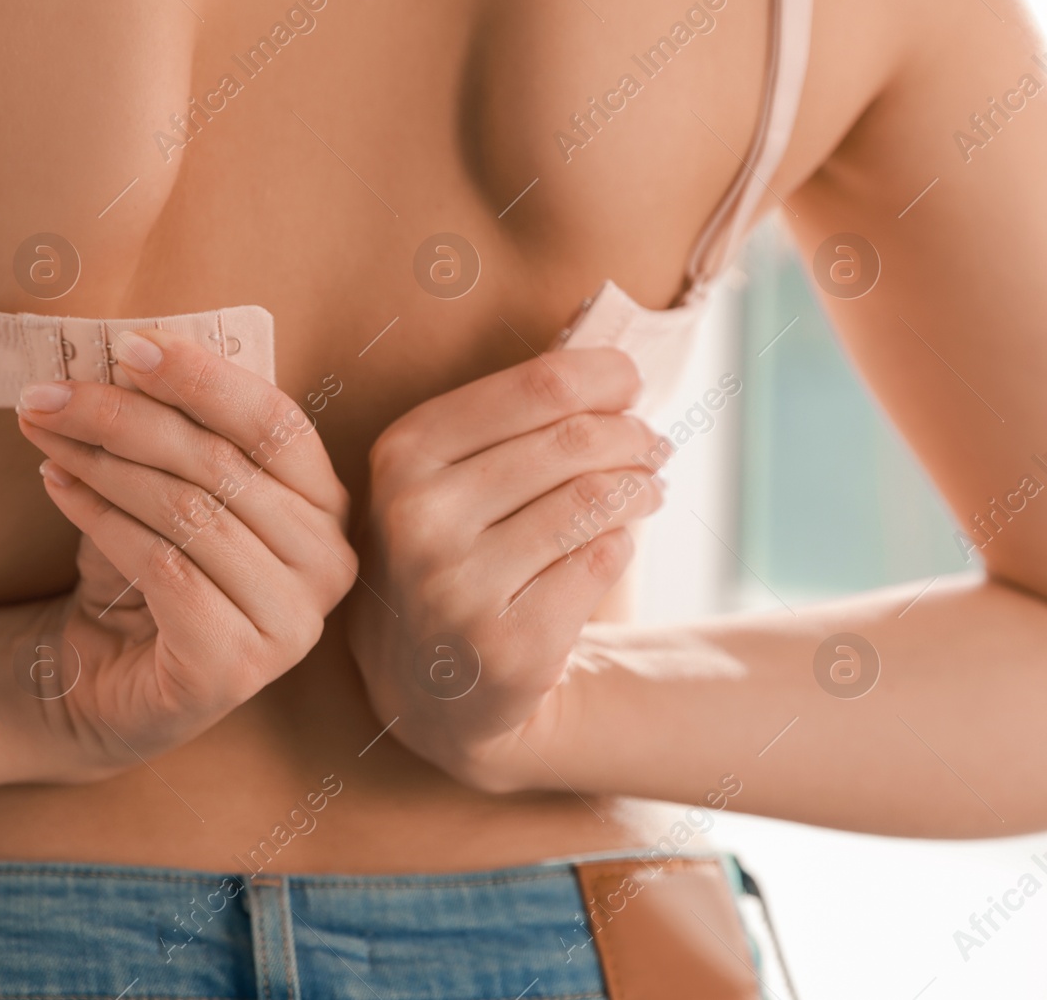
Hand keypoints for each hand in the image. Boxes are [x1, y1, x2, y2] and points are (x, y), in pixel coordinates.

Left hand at [10, 328, 355, 781]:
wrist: (104, 680)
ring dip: (103, 463)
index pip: (276, 422)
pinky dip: (101, 518)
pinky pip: (165, 568)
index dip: (203, 378)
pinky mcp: (236, 667)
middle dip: (124, 417)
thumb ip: (173, 427)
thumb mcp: (167, 485)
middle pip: (222, 463)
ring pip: (190, 512)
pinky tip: (58, 486)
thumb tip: (124, 352)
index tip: (127, 347)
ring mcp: (291, 623)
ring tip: (45, 437)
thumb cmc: (144, 569)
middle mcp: (327, 564)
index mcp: (325, 505)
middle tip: (49, 393)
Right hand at [350, 348, 667, 791]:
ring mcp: (458, 587)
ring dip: (640, 489)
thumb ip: (511, 418)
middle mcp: (418, 517)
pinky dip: (621, 546)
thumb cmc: (451, 552)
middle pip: (574, 441)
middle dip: (631, 436)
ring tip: (649, 490)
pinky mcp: (508, 645)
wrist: (429, 686)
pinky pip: (600, 564)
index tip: (630, 384)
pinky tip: (615, 545)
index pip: (539, 387)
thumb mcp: (444, 476)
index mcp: (403, 455)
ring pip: (594, 502)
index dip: (604, 376)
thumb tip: (618, 369)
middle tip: (651, 445)